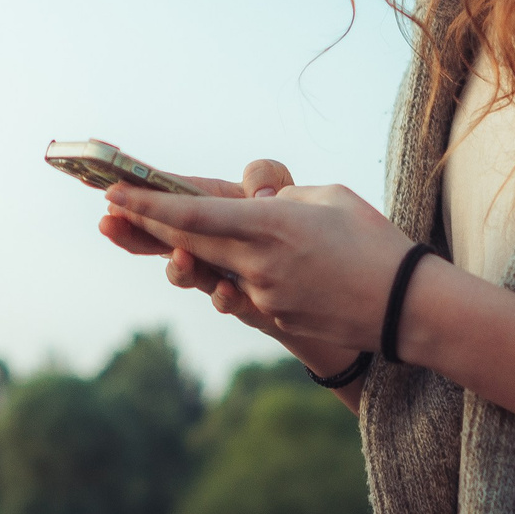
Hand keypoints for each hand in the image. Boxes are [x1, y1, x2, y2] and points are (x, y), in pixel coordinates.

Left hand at [106, 167, 414, 354]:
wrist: (405, 308)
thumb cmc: (374, 241)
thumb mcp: (329, 197)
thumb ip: (284, 197)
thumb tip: (255, 203)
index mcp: (270, 224)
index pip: (194, 213)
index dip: (149, 204)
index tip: (113, 194)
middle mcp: (257, 263)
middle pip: (188, 242)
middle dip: (145, 228)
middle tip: (109, 215)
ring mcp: (263, 296)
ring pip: (212, 269)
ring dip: (191, 252)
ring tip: (162, 237)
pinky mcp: (273, 319)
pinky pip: (242, 290)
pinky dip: (235, 274)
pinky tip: (234, 266)